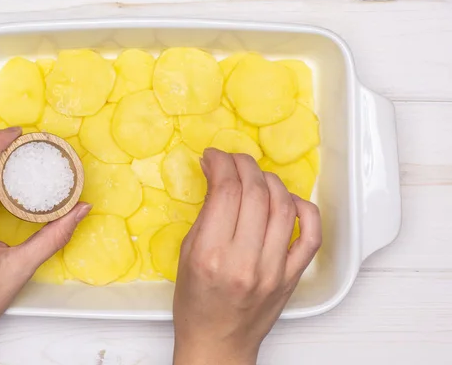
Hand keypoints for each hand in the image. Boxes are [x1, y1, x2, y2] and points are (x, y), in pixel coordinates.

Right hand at [173, 149, 321, 364]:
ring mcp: (274, 269)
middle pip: (255, 192)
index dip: (221, 163)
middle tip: (233, 160)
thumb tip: (218, 175)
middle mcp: (245, 261)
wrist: (218, 343)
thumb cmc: (196, 304)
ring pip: (284, 205)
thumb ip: (206, 214)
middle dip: (243, 165)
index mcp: (212, 254)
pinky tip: (288, 200)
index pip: (225, 191)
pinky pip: (311, 234)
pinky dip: (304, 208)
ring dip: (270, 180)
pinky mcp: (293, 276)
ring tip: (256, 176)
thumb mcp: (187, 254)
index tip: (214, 157)